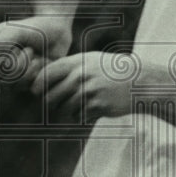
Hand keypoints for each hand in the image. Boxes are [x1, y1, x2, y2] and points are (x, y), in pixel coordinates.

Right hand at [0, 15, 72, 83]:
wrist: (57, 32)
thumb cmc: (33, 28)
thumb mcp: (15, 30)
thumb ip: (1, 45)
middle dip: (12, 62)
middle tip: (24, 48)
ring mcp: (12, 79)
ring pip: (12, 85)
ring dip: (27, 65)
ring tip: (34, 52)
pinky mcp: (28, 86)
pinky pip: (29, 87)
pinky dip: (38, 71)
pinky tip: (43, 61)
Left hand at [34, 51, 166, 119]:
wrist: (139, 81)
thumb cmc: (111, 71)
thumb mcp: (91, 60)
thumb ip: (70, 66)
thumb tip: (43, 76)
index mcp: (78, 62)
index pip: (48, 74)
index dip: (37, 84)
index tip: (36, 90)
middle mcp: (81, 76)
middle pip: (50, 96)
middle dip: (49, 102)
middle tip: (54, 103)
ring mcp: (89, 91)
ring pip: (63, 109)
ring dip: (67, 111)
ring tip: (78, 105)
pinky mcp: (97, 106)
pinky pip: (78, 116)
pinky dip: (81, 116)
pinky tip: (92, 108)